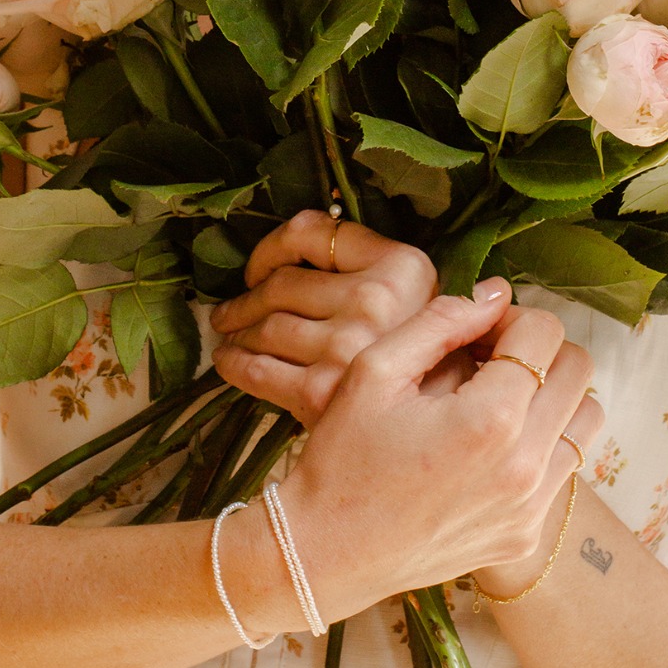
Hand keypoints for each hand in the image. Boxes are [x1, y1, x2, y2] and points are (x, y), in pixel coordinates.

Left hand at [211, 209, 476, 425]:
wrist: (437, 435)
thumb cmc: (427, 363)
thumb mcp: (419, 296)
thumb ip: (371, 264)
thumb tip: (294, 242)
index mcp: (402, 266)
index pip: (311, 232)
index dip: (271, 248)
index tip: (261, 269)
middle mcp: (375, 300)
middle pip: (281, 284)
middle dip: (247, 297)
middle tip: (232, 309)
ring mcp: (345, 346)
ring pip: (265, 325)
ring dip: (237, 329)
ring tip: (230, 333)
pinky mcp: (319, 391)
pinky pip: (257, 369)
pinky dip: (234, 363)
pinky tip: (229, 361)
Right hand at [273, 283, 605, 621]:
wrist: (324, 553)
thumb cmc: (342, 457)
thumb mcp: (375, 369)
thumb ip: (443, 320)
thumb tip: (496, 294)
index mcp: (490, 419)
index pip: (544, 332)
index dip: (509, 316)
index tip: (474, 332)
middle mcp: (525, 466)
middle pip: (579, 369)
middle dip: (536, 349)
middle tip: (486, 359)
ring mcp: (531, 506)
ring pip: (586, 419)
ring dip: (551, 394)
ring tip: (496, 398)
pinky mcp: (525, 534)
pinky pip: (563, 468)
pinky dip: (540, 443)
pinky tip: (487, 445)